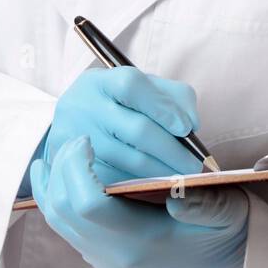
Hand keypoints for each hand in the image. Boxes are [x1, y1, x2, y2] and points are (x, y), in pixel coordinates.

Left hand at [28, 136, 248, 267]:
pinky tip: (59, 174)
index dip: (77, 167)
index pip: (89, 205)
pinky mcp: (103, 257)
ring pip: (58, 220)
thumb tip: (177, 197)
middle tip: (74, 139)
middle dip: (60, 169)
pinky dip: (58, 197)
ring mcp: (107, 261)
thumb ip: (205, 205)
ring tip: (57, 152)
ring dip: (51, 184)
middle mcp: (118, 257)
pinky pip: (66, 226)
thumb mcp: (228, 210)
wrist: (231, 256)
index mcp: (145, 242)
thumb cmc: (228, 225)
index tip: (85, 139)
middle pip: (64, 211)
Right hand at [38, 65, 203, 185]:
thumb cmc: (117, 102)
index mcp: (100, 81)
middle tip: (195, 166)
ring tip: (182, 178)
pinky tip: (157, 186)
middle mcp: (83, 107)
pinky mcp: (72, 168)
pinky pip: (116, 179)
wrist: (72, 121)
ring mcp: (74, 139)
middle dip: (172, 151)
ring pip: (127, 160)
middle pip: (136, 130)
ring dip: (161, 172)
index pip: (132, 86)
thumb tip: (191, 125)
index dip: (163, 107)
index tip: (187, 128)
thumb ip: (173, 96)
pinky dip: (141, 183)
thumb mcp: (140, 88)